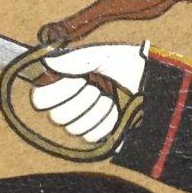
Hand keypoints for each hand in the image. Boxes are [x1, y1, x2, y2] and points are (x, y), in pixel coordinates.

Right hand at [29, 44, 146, 144]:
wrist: (152, 82)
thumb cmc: (125, 64)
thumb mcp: (102, 56)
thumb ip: (75, 59)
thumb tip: (47, 61)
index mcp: (63, 83)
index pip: (40, 99)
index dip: (56, 93)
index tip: (78, 79)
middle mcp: (67, 104)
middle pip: (57, 117)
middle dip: (82, 100)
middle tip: (98, 87)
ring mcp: (81, 121)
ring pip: (74, 128)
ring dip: (97, 110)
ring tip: (111, 96)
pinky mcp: (96, 134)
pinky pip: (91, 136)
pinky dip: (107, 121)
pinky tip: (117, 110)